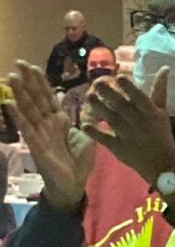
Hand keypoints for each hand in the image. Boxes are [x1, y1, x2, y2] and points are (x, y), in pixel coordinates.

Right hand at [7, 61, 94, 209]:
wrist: (74, 183)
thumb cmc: (79, 161)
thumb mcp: (88, 136)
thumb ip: (87, 119)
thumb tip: (92, 100)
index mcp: (59, 120)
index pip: (48, 96)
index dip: (40, 82)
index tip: (32, 66)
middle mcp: (46, 124)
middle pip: (35, 98)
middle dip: (27, 81)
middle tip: (17, 63)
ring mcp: (39, 133)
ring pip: (28, 109)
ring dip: (20, 93)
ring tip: (11, 77)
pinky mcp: (36, 145)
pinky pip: (26, 129)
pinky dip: (18, 116)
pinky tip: (9, 103)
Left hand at [82, 69, 174, 185]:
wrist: (161, 163)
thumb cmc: (161, 133)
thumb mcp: (162, 111)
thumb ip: (159, 90)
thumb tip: (164, 68)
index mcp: (151, 113)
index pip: (140, 98)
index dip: (129, 88)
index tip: (119, 77)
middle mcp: (139, 123)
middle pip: (121, 106)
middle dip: (109, 94)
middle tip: (97, 82)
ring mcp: (128, 136)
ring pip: (111, 119)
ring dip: (99, 108)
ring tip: (89, 97)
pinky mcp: (119, 148)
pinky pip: (105, 139)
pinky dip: (95, 132)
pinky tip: (84, 125)